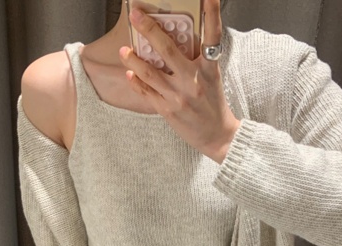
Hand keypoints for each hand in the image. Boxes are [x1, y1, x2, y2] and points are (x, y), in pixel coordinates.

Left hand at [119, 0, 240, 162]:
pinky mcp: (168, 110)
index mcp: (208, 69)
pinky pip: (147, 92)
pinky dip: (137, 82)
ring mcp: (178, 96)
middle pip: (167, 50)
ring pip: (150, 73)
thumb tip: (177, 43)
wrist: (218, 136)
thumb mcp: (212, 79)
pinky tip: (130, 73)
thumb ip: (196, 61)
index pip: (212, 36)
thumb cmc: (214, 106)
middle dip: (149, 29)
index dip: (212, 13)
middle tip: (136, 15)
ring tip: (124, 50)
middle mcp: (193, 81)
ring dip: (133, 59)